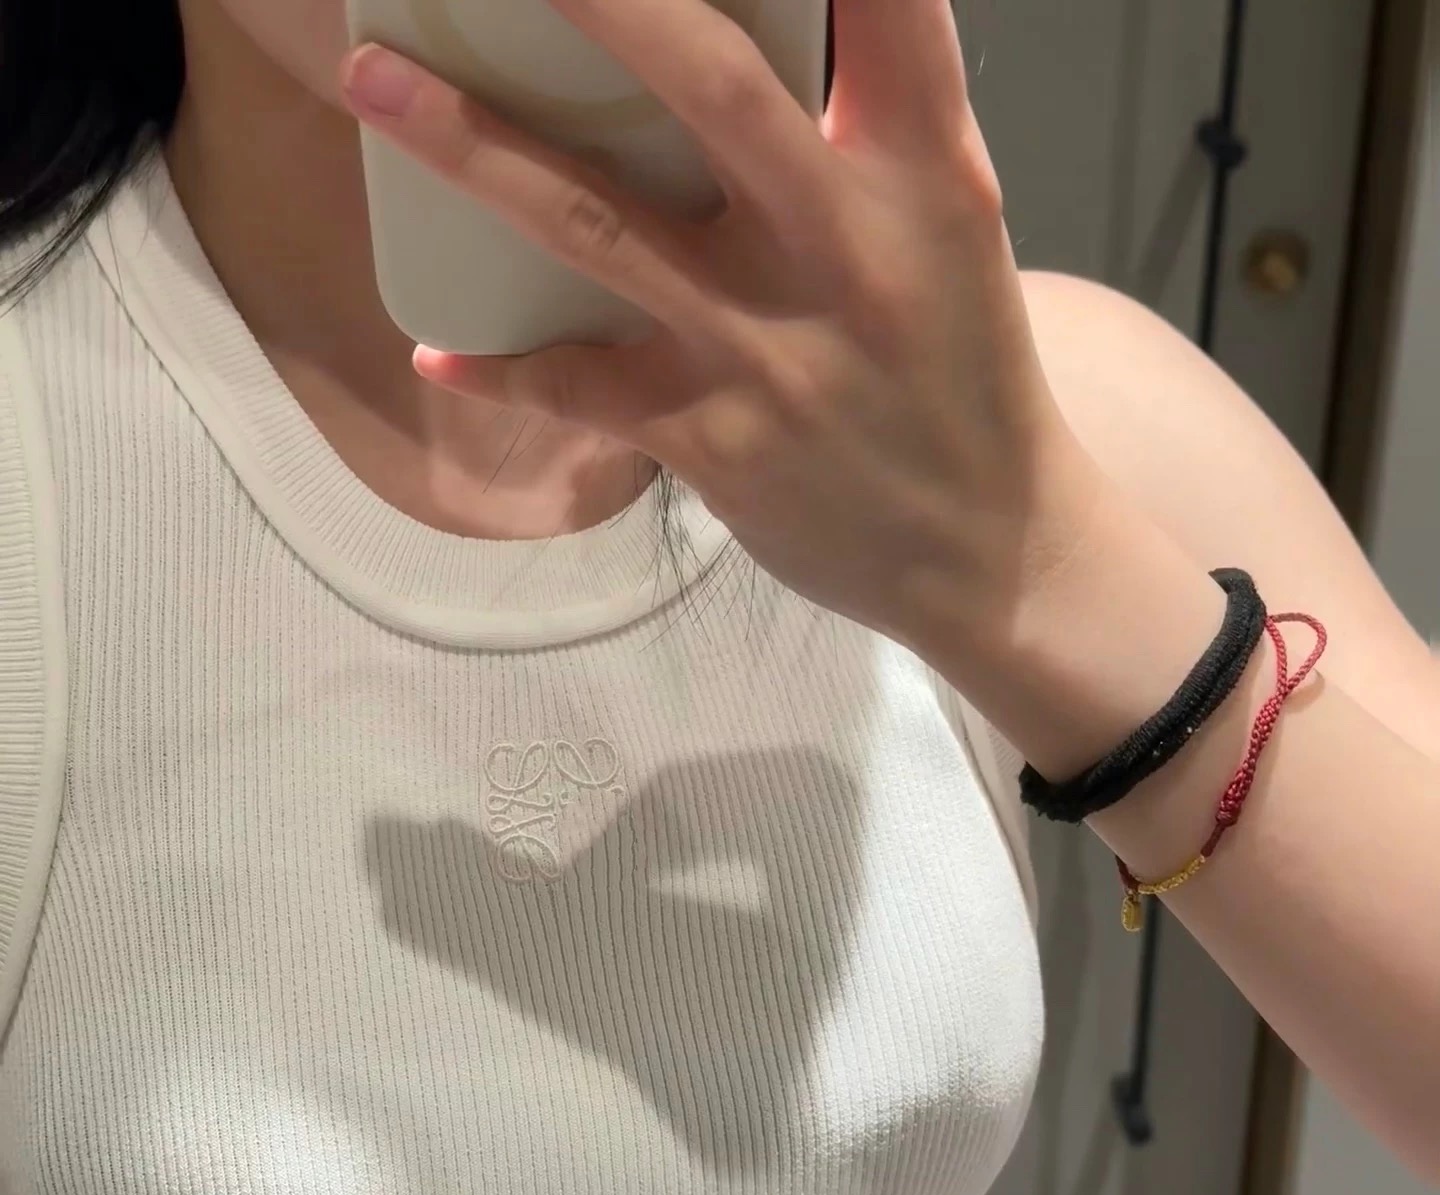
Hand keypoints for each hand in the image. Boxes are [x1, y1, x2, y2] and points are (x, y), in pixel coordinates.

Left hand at [339, 0, 1099, 662]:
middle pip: (711, 83)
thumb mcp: (948, 223)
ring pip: (599, 223)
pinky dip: (503, 368)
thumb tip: (759, 26)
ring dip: (473, 147)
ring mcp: (771, 346)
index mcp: (928, 168)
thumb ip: (871, 116)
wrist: (987, 550)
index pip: (889, 0)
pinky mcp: (716, 438)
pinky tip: (439, 347)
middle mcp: (848, 244)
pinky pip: (580, 386)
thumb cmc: (959, 372)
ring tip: (375, 81)